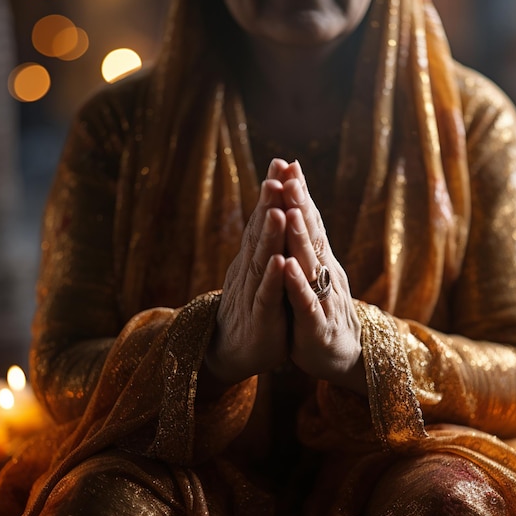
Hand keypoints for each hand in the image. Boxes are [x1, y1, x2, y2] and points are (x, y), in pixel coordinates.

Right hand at [205, 160, 289, 383]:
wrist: (232, 352)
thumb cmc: (253, 309)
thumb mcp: (260, 273)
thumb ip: (265, 244)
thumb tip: (273, 209)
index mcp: (255, 260)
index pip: (264, 221)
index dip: (273, 193)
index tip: (283, 163)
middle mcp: (251, 271)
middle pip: (260, 232)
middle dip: (270, 202)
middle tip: (277, 170)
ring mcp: (253, 294)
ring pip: (262, 261)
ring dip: (269, 235)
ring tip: (276, 210)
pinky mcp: (260, 319)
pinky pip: (267, 297)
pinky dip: (273, 279)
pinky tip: (279, 262)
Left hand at [280, 161, 365, 393]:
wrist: (342, 356)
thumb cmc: (322, 312)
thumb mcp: (315, 276)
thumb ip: (308, 246)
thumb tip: (299, 209)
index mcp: (320, 262)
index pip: (310, 223)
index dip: (300, 195)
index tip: (288, 165)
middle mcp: (325, 274)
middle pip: (312, 235)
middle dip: (299, 204)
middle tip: (289, 174)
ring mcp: (323, 298)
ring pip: (310, 264)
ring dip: (299, 237)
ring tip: (288, 210)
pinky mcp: (316, 324)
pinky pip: (305, 302)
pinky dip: (296, 283)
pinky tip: (287, 266)